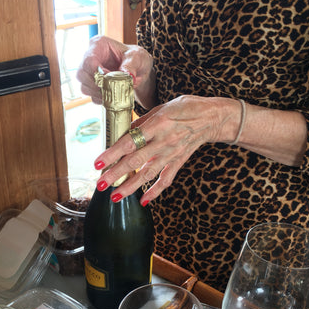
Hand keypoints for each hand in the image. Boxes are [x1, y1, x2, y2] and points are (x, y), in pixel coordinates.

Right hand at [76, 35, 153, 103]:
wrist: (140, 70)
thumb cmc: (137, 58)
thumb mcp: (137, 57)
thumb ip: (131, 65)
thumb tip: (127, 75)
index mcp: (98, 45)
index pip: (89, 60)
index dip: (98, 73)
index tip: (111, 79)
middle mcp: (90, 57)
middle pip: (82, 74)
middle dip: (97, 85)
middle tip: (113, 88)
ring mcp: (90, 72)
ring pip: (84, 86)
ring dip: (100, 93)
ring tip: (116, 93)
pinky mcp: (93, 85)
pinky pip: (91, 96)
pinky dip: (102, 99)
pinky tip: (113, 96)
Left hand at [93, 95, 236, 204]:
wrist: (211, 118)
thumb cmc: (185, 108)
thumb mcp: (160, 108)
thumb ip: (141, 122)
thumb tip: (124, 133)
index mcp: (157, 125)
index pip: (129, 142)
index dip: (112, 154)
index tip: (98, 163)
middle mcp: (163, 141)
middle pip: (135, 161)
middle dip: (116, 174)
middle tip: (101, 184)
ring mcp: (171, 154)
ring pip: (148, 174)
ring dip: (130, 187)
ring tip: (115, 196)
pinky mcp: (179, 162)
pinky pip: (166, 180)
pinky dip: (155, 191)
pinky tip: (143, 200)